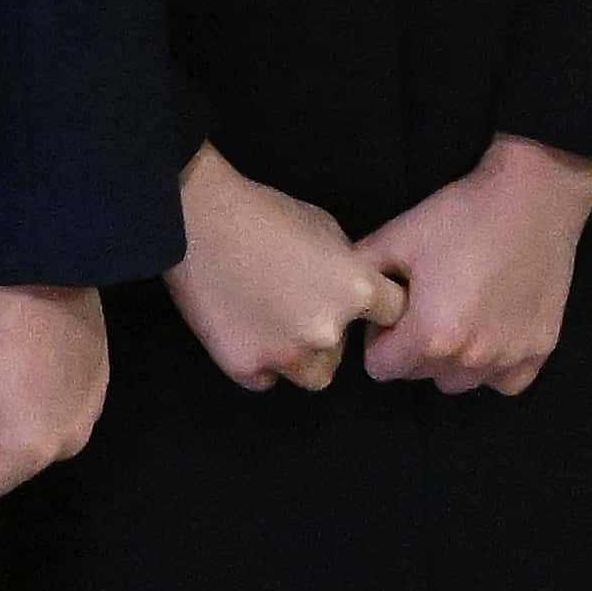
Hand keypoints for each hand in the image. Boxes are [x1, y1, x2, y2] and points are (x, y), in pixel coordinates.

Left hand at [0, 279, 109, 521]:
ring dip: (19, 414)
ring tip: (6, 364)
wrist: (49, 261)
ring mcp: (91, 413)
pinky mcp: (101, 383)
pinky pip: (61, 409)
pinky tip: (32, 355)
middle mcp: (69, 444)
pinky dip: (44, 393)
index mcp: (30, 451)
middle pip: (13, 463)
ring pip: (38, 436)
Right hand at [165, 146, 395, 391]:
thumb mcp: (325, 226)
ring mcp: (285, 354)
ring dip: (301, 355)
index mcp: (355, 289)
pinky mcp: (245, 367)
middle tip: (299, 304)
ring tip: (275, 323)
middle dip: (330, 331)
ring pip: (312, 374)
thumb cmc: (262, 212)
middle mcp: (327, 330)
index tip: (361, 304)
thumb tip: (352, 288)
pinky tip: (245, 329)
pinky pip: (266, 378)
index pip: (393, 313)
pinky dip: (260, 360)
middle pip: (345, 349)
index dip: (377, 306)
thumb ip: (347, 267)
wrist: (198, 220)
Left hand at [360, 137, 591, 395]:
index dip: (380, 337)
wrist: (532, 198)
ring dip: (452, 359)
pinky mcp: (540, 349)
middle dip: (413, 347)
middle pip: (420, 375)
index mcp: (429, 336)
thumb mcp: (397, 236)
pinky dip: (494, 366)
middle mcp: (470, 358)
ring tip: (459, 314)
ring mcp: (508, 358)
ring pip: (461, 381)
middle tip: (427, 304)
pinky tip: (492, 331)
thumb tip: (339, 292)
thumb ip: (361, 271)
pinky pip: (506, 381)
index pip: (381, 368)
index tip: (395, 309)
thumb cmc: (461, 216)